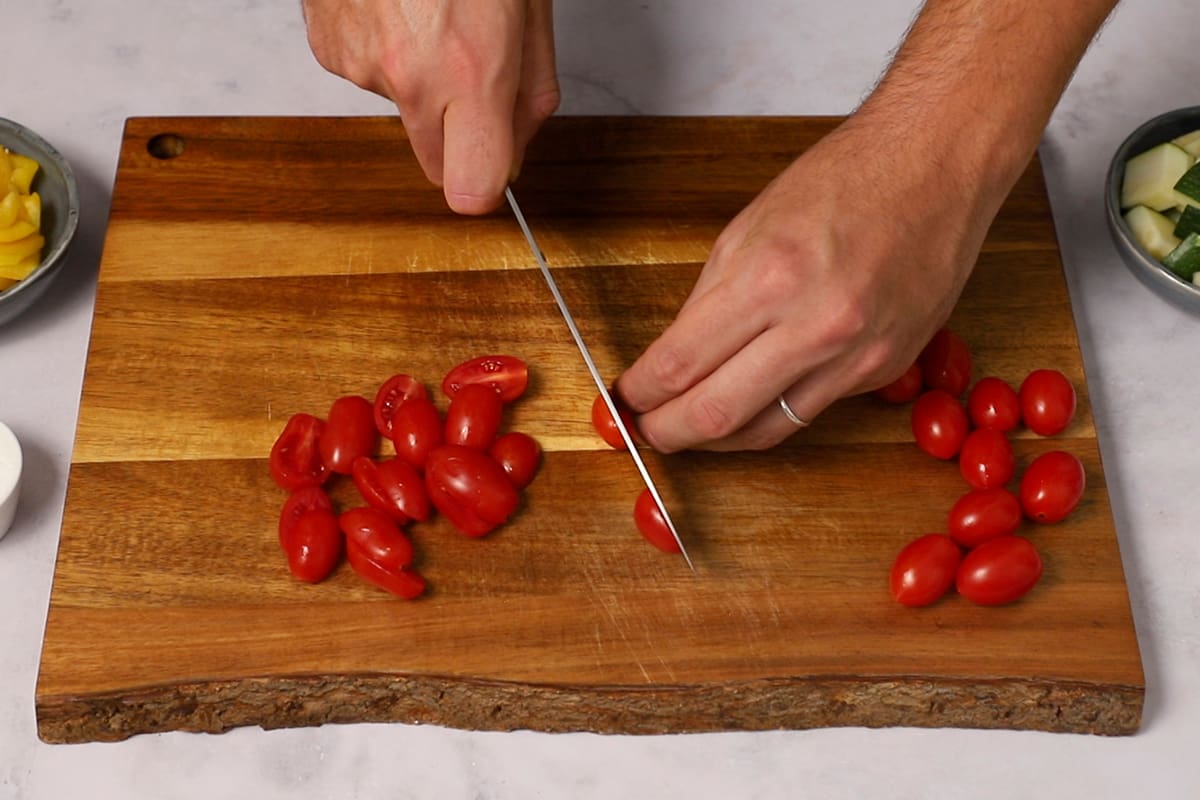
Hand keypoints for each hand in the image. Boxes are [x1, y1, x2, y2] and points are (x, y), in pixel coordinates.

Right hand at [302, 0, 559, 213]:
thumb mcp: (529, 12)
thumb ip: (530, 93)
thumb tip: (517, 148)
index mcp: (471, 71)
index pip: (471, 189)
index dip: (486, 184)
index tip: (494, 168)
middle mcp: (410, 78)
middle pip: (435, 166)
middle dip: (459, 138)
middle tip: (475, 79)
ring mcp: (360, 65)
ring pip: (405, 112)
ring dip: (423, 82)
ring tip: (433, 16)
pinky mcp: (328, 50)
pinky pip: (369, 76)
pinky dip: (387, 51)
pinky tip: (397, 9)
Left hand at [614, 112, 1002, 451]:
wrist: (938, 164)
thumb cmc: (845, 180)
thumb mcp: (749, 226)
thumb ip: (710, 299)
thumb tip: (677, 356)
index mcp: (767, 277)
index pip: (679, 363)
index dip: (640, 393)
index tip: (624, 399)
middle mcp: (815, 325)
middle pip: (716, 414)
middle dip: (666, 433)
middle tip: (644, 434)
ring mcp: (857, 354)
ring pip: (766, 430)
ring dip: (716, 440)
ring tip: (689, 431)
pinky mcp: (887, 368)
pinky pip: (813, 410)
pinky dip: (772, 414)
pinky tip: (752, 403)